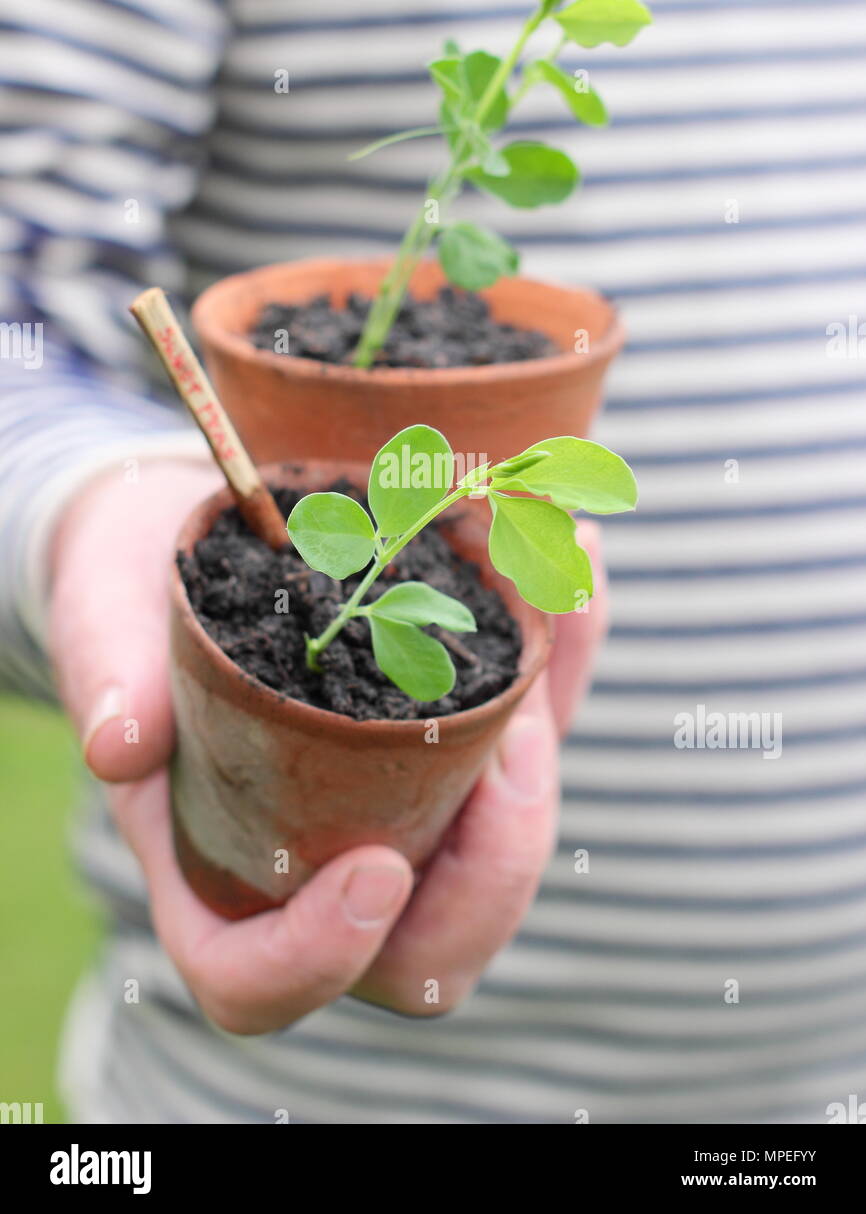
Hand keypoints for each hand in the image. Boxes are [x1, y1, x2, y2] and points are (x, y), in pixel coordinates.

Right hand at [50, 461, 605, 1032]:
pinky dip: (564, 657)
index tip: (376, 867)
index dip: (321, 956)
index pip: (259, 980)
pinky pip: (528, 730)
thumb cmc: (120, 586)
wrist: (175, 531)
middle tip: (519, 738)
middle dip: (495, 866)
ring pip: (498, 841)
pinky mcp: (452, 739)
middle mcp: (316, 858)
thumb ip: (105, 668)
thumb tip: (121, 745)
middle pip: (423, 944)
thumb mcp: (98, 608)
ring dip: (554, 741)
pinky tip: (580, 565)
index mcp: (212, 865)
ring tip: (558, 613)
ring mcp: (395, 803)